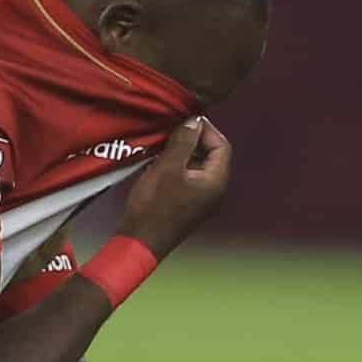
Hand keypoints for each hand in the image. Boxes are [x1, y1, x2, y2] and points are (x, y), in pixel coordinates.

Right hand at [121, 119, 233, 252]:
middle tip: (170, 129)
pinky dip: (174, 165)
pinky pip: (185, 176)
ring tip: (160, 143)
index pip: (222, 145)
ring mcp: (199, 198)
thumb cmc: (154, 206)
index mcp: (216, 182)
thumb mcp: (168, 167)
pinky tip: (156, 160)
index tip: (184, 120)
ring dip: (180, 151)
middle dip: (191, 139)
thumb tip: (194, 120)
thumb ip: (183, 141)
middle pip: (210, 154)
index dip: (205, 129)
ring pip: (195, 165)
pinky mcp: (185, 203)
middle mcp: (213, 190)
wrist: (139, 242)